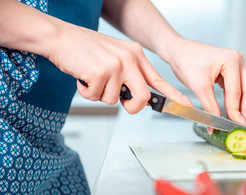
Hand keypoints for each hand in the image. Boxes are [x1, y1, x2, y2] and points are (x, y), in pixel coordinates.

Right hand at [47, 23, 191, 113]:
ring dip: (100, 94)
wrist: (60, 37)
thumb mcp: (115, 56)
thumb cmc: (86, 49)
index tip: (185, 106)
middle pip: (143, 96)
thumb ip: (129, 75)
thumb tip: (136, 97)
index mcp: (136, 55)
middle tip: (120, 101)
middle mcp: (129, 59)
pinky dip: (87, 92)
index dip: (173, 96)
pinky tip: (83, 78)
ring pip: (114, 100)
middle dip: (131, 106)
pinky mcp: (100, 72)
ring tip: (92, 78)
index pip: (158, 79)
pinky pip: (97, 97)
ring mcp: (115, 65)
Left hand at [164, 38, 245, 125]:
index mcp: (231, 60)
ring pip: (244, 89)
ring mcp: (236, 64)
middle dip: (245, 109)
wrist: (177, 51)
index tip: (237, 125)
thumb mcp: (199, 87)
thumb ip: (210, 107)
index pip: (236, 92)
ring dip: (241, 106)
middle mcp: (237, 60)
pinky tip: (232, 111)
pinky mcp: (231, 69)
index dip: (236, 111)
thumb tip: (215, 123)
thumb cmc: (186, 60)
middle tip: (243, 126)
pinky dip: (234, 99)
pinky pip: (236, 87)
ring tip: (239, 121)